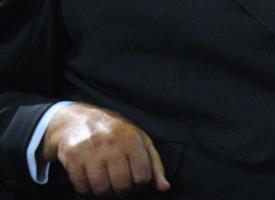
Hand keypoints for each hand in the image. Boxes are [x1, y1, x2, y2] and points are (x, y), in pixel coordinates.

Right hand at [41, 103, 169, 196]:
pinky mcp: (73, 157)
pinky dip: (87, 190)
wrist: (77, 120)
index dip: (140, 185)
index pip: (142, 176)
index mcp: (132, 139)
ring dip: (105, 193)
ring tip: (106, 186)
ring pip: (102, 189)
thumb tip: (164, 187)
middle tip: (120, 188)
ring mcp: (91, 151)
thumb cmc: (114, 133)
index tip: (135, 183)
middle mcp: (112, 144)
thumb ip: (154, 164)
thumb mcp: (139, 141)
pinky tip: (91, 182)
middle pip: (122, 185)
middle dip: (122, 192)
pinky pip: (82, 186)